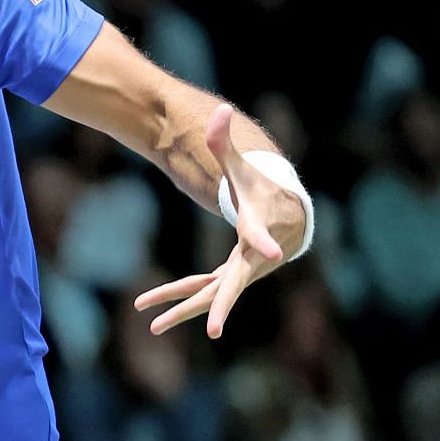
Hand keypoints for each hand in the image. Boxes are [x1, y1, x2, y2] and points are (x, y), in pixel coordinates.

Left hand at [134, 104, 304, 338]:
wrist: (288, 217)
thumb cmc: (262, 190)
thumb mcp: (242, 167)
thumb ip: (225, 142)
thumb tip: (220, 109)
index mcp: (257, 231)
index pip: (260, 238)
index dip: (264, 245)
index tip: (271, 254)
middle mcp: (250, 259)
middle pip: (233, 285)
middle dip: (222, 306)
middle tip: (215, 332)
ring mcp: (240, 272)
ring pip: (211, 294)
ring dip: (182, 309)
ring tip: (151, 326)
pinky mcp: (230, 277)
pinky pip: (203, 290)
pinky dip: (180, 298)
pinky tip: (154, 311)